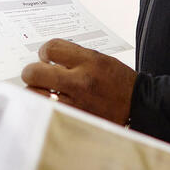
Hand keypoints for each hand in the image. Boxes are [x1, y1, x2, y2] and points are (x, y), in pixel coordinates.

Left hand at [21, 39, 136, 124]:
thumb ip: (73, 56)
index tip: (46, 58)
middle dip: (31, 72)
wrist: (137, 104)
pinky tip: (48, 105)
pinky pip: (46, 112)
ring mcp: (75, 103)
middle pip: (34, 72)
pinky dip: (43, 108)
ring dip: (35, 92)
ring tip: (42, 91)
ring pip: (35, 95)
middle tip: (37, 75)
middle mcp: (80, 81)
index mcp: (88, 61)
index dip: (44, 52)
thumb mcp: (99, 59)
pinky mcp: (74, 120)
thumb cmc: (117, 81)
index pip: (50, 49)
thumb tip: (45, 57)